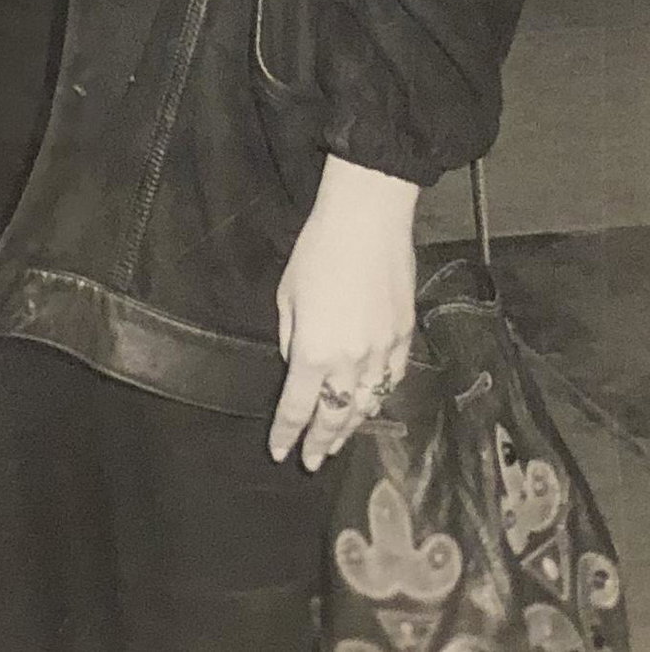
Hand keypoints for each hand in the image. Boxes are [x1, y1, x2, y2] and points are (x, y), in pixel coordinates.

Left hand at [268, 154, 418, 470]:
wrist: (367, 222)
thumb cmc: (317, 251)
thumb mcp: (287, 295)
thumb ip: (290, 338)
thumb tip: (297, 366)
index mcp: (313, 352)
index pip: (297, 407)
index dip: (287, 433)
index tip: (281, 452)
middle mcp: (350, 361)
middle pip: (335, 416)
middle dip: (322, 442)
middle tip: (313, 461)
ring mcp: (382, 352)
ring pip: (367, 405)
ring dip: (351, 426)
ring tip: (338, 441)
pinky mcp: (404, 337)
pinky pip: (392, 380)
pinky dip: (379, 397)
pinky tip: (370, 404)